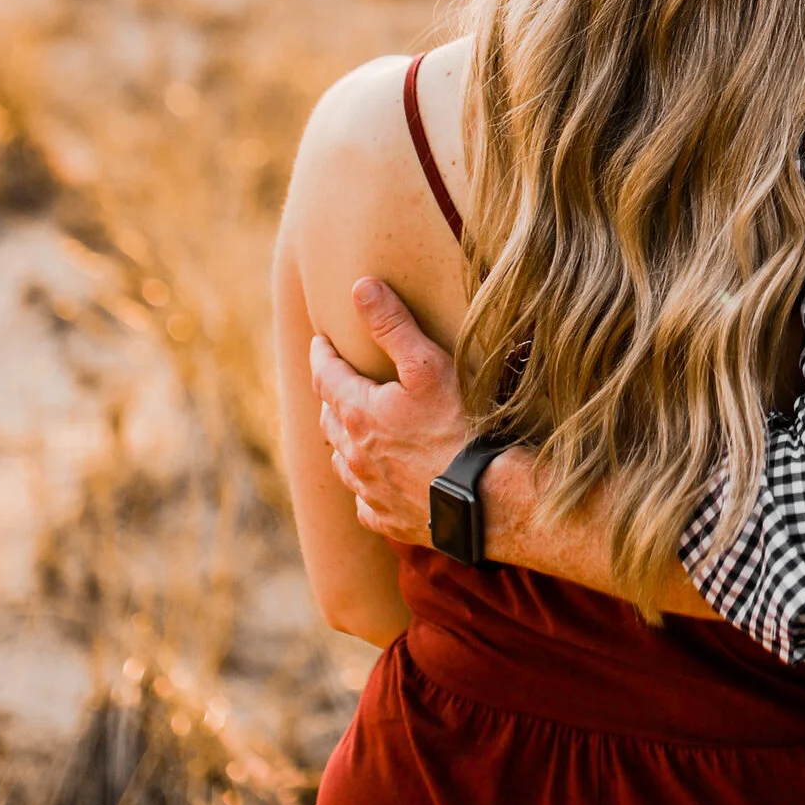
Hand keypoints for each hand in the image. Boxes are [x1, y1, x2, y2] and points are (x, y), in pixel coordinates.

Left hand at [310, 282, 466, 547]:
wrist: (485, 497)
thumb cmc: (459, 426)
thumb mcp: (427, 365)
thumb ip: (392, 325)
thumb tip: (360, 287)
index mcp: (357, 412)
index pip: (325, 375)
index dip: (321, 354)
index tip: (320, 341)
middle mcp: (353, 453)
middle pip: (329, 418)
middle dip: (330, 395)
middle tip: (336, 381)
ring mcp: (369, 490)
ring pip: (342, 460)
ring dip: (343, 441)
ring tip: (351, 430)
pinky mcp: (388, 518)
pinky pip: (365, 502)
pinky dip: (365, 486)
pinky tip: (375, 483)